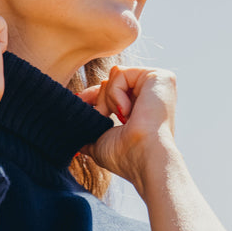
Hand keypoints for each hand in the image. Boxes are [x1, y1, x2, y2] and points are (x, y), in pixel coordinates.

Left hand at [78, 66, 176, 191]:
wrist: (143, 157)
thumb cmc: (125, 157)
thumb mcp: (101, 143)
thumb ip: (89, 133)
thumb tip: (72, 137)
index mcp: (145, 108)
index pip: (114, 91)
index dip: (94, 97)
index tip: (80, 103)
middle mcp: (154, 94)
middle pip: (113, 81)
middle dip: (100, 99)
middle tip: (102, 116)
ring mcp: (158, 85)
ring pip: (116, 75)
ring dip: (109, 98)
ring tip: (121, 117)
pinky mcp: (160, 77)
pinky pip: (121, 73)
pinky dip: (116, 92)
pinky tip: (128, 112)